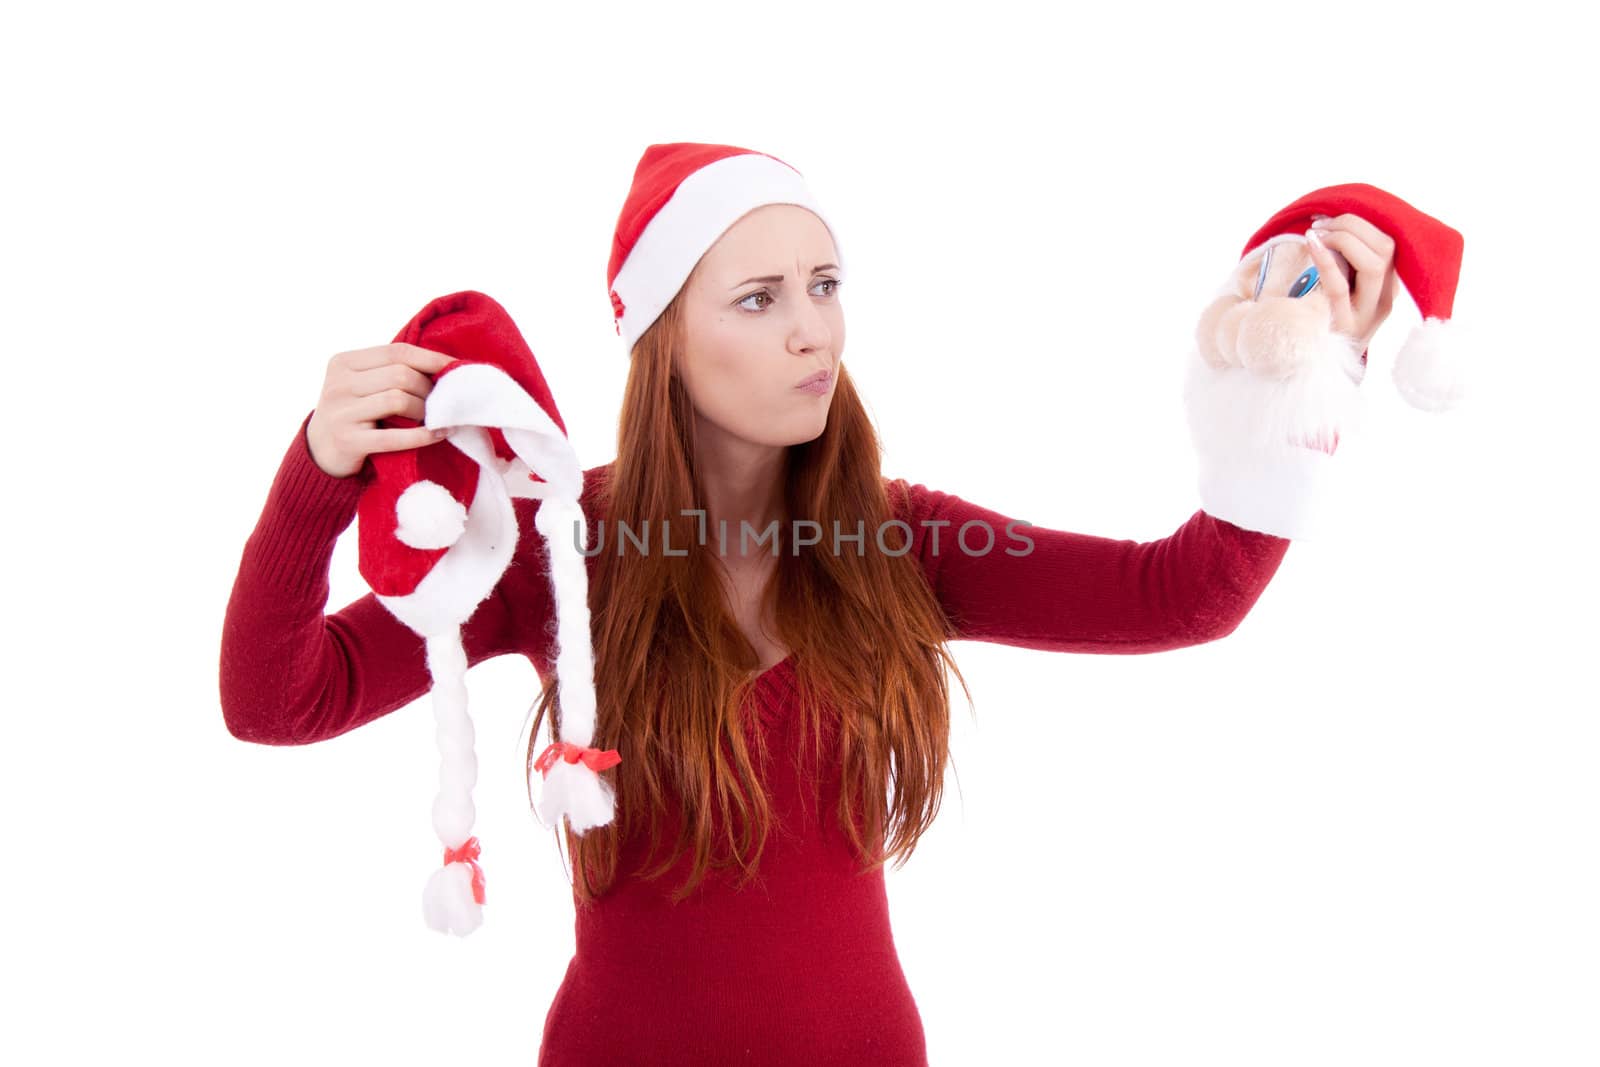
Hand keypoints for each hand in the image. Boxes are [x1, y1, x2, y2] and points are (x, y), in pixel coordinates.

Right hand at [306, 342, 458, 478]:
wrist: (320, 451)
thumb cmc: (356, 413)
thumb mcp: (364, 384)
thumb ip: (393, 371)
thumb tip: (446, 367)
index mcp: (344, 362)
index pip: (398, 352)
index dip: (431, 359)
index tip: (456, 369)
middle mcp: (338, 384)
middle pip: (401, 376)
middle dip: (429, 389)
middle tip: (443, 402)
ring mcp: (341, 413)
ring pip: (399, 400)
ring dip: (426, 412)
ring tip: (437, 418)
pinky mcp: (348, 441)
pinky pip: (394, 437)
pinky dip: (422, 436)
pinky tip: (439, 434)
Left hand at [1304, 212, 1398, 354]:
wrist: (1316, 362)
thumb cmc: (1326, 319)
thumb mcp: (1343, 289)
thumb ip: (1347, 262)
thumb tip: (1330, 221)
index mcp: (1389, 286)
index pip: (1389, 243)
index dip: (1361, 223)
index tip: (1330, 217)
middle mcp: (1384, 299)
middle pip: (1385, 248)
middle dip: (1352, 226)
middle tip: (1320, 225)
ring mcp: (1366, 314)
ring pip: (1373, 264)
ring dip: (1343, 239)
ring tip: (1315, 235)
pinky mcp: (1343, 325)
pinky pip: (1340, 286)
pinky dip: (1327, 261)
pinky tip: (1312, 244)